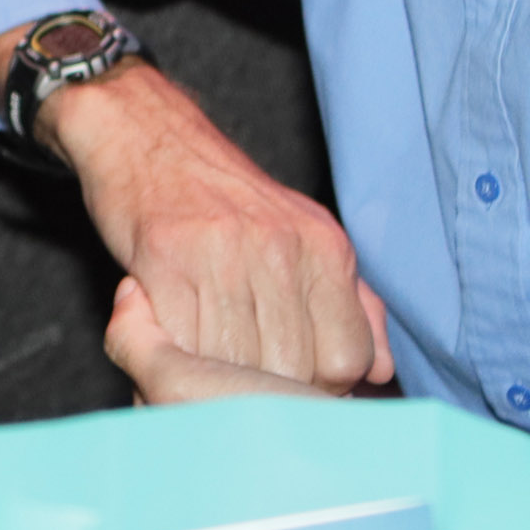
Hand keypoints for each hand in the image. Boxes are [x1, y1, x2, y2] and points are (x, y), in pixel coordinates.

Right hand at [37, 59, 391, 396]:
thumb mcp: (306, 234)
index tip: (289, 382)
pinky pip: (177, 342)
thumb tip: (381, 372)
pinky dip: (170, 360)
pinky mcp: (163, 259)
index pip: (345, 359)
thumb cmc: (226, 197)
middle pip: (290, 369)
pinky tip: (168, 347)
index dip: (318, 387)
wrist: (148, 137)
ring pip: (233, 365)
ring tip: (199, 373)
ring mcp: (222, 254)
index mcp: (326, 247)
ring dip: (212, 382)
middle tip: (237, 385)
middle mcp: (281, 249)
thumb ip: (352, 303)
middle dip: (262, 392)